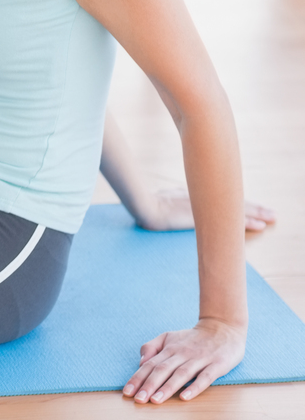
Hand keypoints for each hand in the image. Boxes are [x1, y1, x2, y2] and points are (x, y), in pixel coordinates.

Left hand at [123, 318, 245, 402]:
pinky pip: (205, 377)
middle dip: (148, 385)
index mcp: (169, 349)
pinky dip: (194, 387)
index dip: (137, 378)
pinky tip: (184, 397)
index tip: (127, 392)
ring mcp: (199, 359)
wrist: (222, 328)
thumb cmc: (192, 338)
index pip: (150, 365)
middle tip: (138, 399)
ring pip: (181, 374)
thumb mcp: (168, 337)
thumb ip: (152, 347)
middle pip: (162, 370)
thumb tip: (141, 362)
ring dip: (167, 388)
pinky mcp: (216, 365)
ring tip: (155, 400)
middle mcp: (181, 354)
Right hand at [136, 186, 276, 232]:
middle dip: (256, 208)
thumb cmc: (152, 204)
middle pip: (237, 202)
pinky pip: (233, 221)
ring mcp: (207, 208)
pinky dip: (247, 222)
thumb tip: (172, 202)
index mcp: (198, 193)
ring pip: (239, 210)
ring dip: (257, 214)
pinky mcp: (210, 218)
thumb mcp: (167, 197)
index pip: (225, 197)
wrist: (148, 208)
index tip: (255, 208)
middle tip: (272, 213)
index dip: (241, 203)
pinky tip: (260, 226)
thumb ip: (176, 198)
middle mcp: (206, 198)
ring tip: (272, 218)